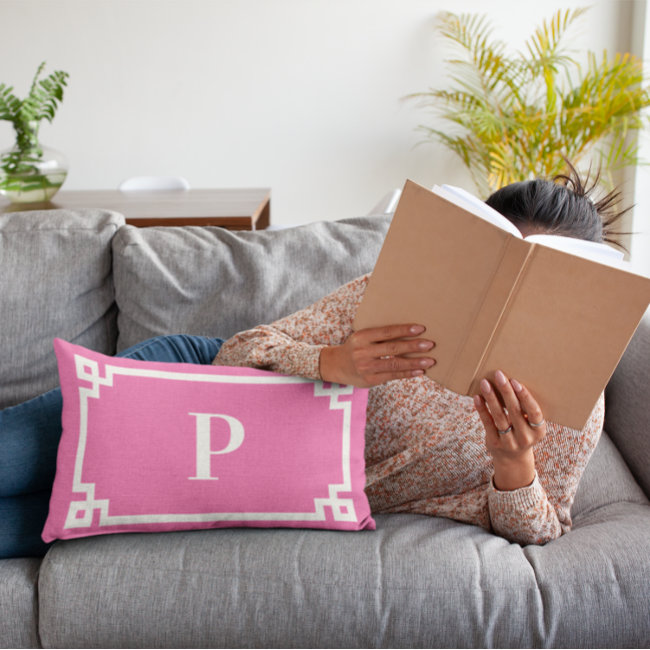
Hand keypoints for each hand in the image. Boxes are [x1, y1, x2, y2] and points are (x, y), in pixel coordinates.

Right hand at [319, 324, 435, 386]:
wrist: (335, 365)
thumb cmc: (356, 347)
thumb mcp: (362, 337)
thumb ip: (379, 335)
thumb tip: (409, 333)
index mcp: (362, 336)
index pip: (387, 332)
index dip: (404, 330)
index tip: (421, 328)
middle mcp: (363, 351)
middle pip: (393, 348)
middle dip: (413, 346)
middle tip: (430, 344)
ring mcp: (366, 367)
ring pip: (394, 364)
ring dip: (415, 363)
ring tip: (430, 361)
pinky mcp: (370, 380)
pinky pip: (392, 376)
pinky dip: (407, 374)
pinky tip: (420, 371)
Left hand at [473, 369, 546, 490]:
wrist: (513, 459)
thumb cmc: (522, 432)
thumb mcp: (530, 425)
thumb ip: (525, 409)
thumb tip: (510, 381)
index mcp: (539, 430)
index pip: (534, 411)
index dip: (525, 396)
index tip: (515, 381)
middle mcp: (525, 437)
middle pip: (515, 411)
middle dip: (506, 391)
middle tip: (499, 375)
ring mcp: (509, 442)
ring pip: (499, 416)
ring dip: (491, 398)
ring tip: (485, 383)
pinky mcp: (494, 443)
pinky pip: (487, 423)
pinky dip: (482, 409)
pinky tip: (477, 397)